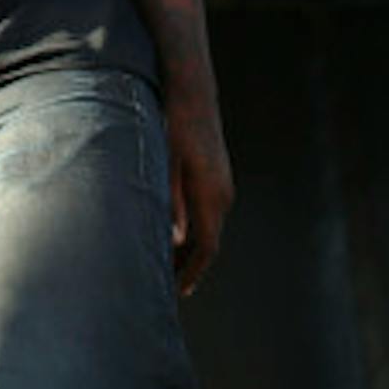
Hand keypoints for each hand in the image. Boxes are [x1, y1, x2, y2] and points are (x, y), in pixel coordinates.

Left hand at [165, 96, 233, 295]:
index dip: (191, 273)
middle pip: (209, 243)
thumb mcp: (165, 165)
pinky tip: (172, 238)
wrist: (193, 95)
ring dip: (190, 251)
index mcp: (211, 195)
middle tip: (164, 288)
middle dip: (188, 267)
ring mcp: (223, 186)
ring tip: (165, 269)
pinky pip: (208, 215)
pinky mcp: (217, 179)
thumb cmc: (172, 126)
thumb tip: (177, 239)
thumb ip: (171, 202)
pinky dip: (193, 232)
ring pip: (209, 230)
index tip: (176, 293)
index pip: (206, 248)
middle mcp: (223, 195)